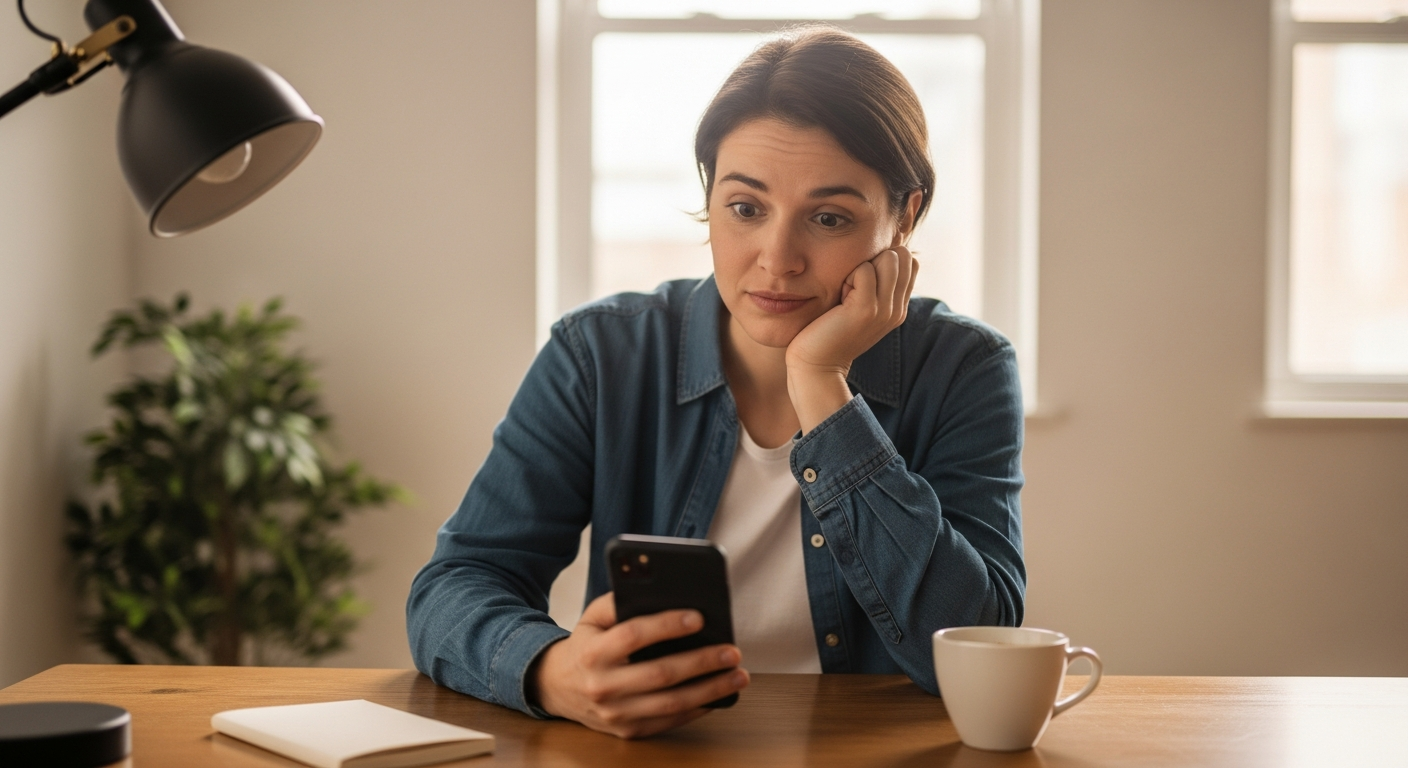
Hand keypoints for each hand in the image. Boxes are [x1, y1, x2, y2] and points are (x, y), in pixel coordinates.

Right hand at [530, 593, 749, 738]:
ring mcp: (615, 713)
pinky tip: (719, 694)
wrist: (556, 687)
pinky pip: (669, 721)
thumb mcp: (592, 617)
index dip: (667, 625)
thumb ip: (618, 601)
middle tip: (732, 651)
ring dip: (710, 690)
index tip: (699, 617)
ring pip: (671, 703)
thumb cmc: (586, 646)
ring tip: (737, 675)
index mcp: (594, 652)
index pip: (633, 636)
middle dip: (702, 661)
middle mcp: (603, 686)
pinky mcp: (627, 731)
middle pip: (660, 674)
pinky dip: (698, 709)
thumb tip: (655, 588)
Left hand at [785, 245, 917, 431]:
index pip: (909, 261)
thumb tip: (878, 252)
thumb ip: (874, 285)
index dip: (884, 259)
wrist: (816, 366)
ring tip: (846, 291)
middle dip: (875, 259)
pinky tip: (839, 296)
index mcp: (898, 307)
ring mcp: (885, 309)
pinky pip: (865, 270)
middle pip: (901, 255)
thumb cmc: (829, 332)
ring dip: (862, 266)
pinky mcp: (867, 309)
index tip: (861, 281)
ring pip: (888, 258)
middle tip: (852, 285)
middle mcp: (898, 309)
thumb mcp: (859, 306)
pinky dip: (848, 275)